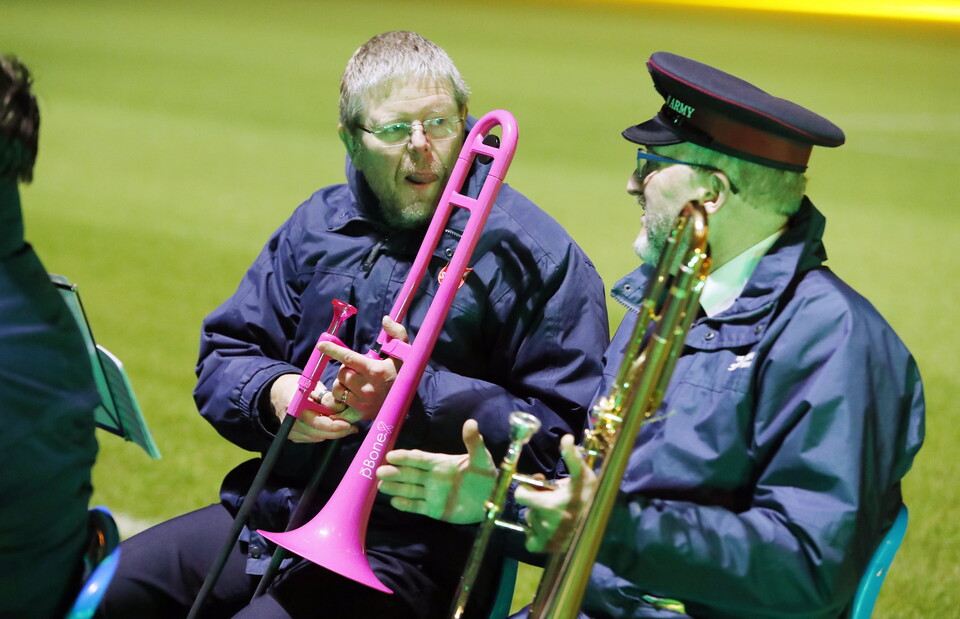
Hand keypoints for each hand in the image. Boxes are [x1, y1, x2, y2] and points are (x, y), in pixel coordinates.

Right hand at [269, 373, 359, 442]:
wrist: (279, 393)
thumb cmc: (298, 386)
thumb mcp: (312, 385)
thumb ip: (325, 397)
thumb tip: (340, 408)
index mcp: (294, 405)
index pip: (316, 421)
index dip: (334, 425)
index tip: (348, 424)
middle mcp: (290, 421)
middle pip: (318, 433)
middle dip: (338, 431)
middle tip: (353, 427)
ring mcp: (290, 430)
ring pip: (317, 437)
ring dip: (333, 433)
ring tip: (346, 425)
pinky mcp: (292, 436)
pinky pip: (312, 438)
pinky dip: (324, 434)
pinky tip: (332, 427)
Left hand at [318, 316, 407, 419]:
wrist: (410, 403)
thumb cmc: (404, 374)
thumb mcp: (405, 352)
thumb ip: (397, 333)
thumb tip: (386, 319)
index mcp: (375, 370)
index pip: (348, 357)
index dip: (333, 350)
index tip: (321, 345)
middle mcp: (367, 388)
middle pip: (341, 373)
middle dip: (346, 369)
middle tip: (357, 370)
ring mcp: (363, 403)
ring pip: (338, 388)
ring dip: (342, 384)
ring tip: (356, 383)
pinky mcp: (360, 414)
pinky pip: (339, 404)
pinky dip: (341, 398)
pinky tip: (350, 395)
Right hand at [377, 419, 496, 523]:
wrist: (492, 499)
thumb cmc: (486, 475)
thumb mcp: (481, 458)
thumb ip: (473, 443)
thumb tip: (471, 422)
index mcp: (440, 463)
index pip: (419, 459)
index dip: (405, 457)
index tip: (390, 455)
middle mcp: (432, 477)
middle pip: (410, 474)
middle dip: (395, 472)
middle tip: (379, 470)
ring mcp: (432, 494)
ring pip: (410, 489)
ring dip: (396, 487)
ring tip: (381, 484)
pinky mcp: (435, 509)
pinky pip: (417, 506)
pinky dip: (406, 505)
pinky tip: (394, 502)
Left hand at [514, 434, 595, 552]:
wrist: (605, 525)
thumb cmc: (592, 498)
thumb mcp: (584, 475)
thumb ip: (573, 458)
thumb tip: (566, 437)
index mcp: (548, 505)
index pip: (520, 495)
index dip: (528, 486)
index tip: (540, 483)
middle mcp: (544, 523)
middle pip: (526, 509)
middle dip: (535, 501)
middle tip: (547, 498)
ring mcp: (546, 537)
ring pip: (531, 523)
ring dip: (538, 517)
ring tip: (553, 513)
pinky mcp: (549, 548)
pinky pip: (531, 543)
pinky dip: (535, 537)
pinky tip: (547, 529)